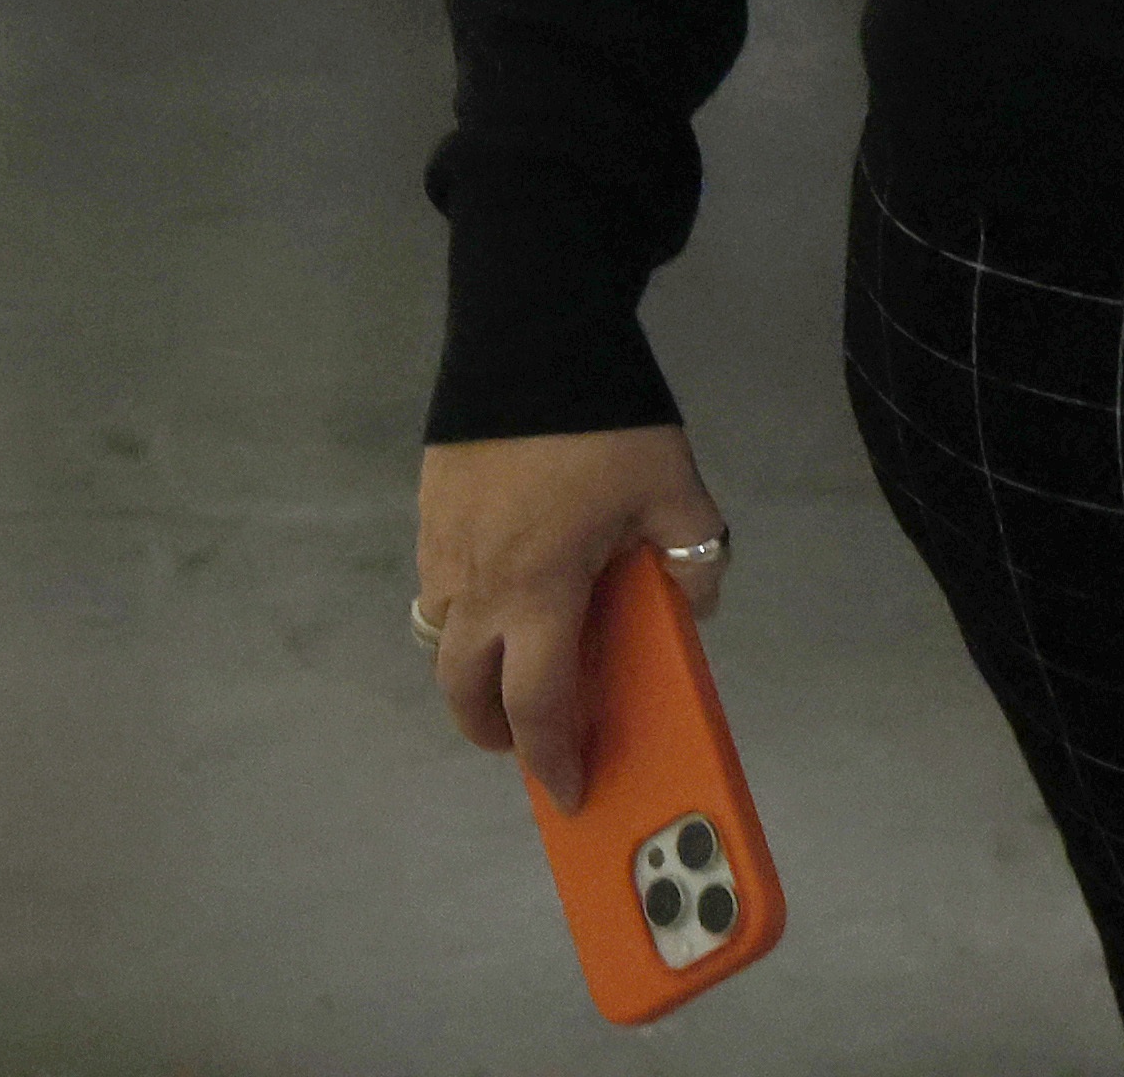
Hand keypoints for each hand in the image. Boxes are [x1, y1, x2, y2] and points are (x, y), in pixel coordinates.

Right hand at [419, 425, 726, 806]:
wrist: (527, 332)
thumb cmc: (604, 421)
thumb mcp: (674, 487)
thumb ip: (693, 553)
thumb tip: (695, 603)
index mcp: (541, 591)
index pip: (537, 705)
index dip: (552, 759)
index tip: (568, 790)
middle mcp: (480, 584)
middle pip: (464, 690)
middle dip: (494, 730)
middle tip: (530, 735)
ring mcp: (444, 546)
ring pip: (443, 638)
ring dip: (473, 668)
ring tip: (515, 657)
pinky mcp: (428, 508)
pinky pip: (437, 585)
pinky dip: (463, 609)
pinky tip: (504, 581)